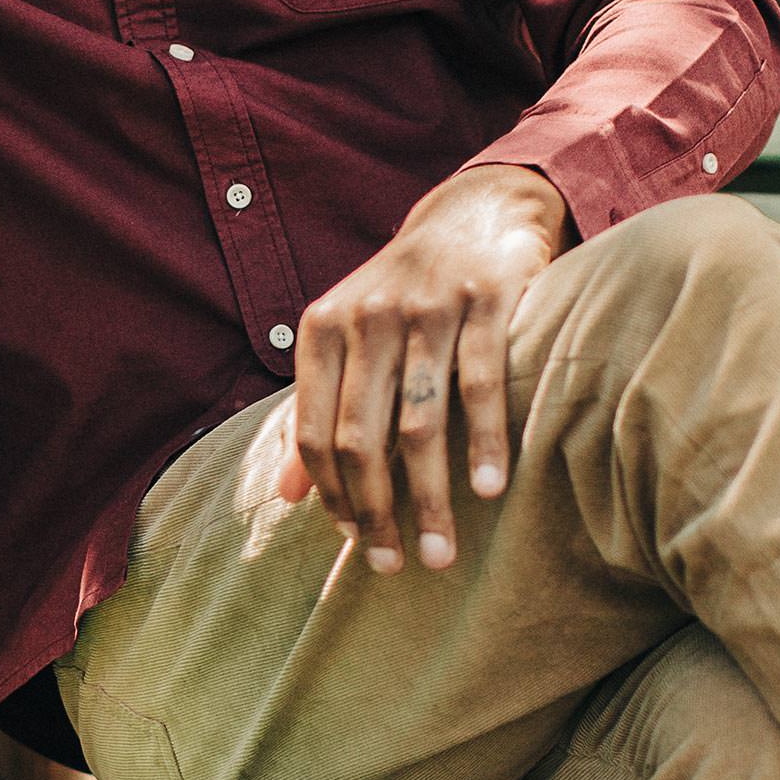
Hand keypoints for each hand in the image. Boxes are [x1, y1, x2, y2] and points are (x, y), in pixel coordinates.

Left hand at [277, 165, 572, 572]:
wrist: (472, 213)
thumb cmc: (400, 295)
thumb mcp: (345, 339)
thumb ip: (316, 412)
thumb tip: (289, 498)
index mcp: (322, 329)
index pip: (313, 430)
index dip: (331, 494)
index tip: (356, 542)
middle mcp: (366, 317)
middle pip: (361, 437)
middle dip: (377, 511)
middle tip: (397, 566)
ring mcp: (425, 307)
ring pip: (421, 424)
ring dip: (432, 499)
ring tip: (441, 554)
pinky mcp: (486, 300)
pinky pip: (480, 384)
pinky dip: (486, 442)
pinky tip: (491, 490)